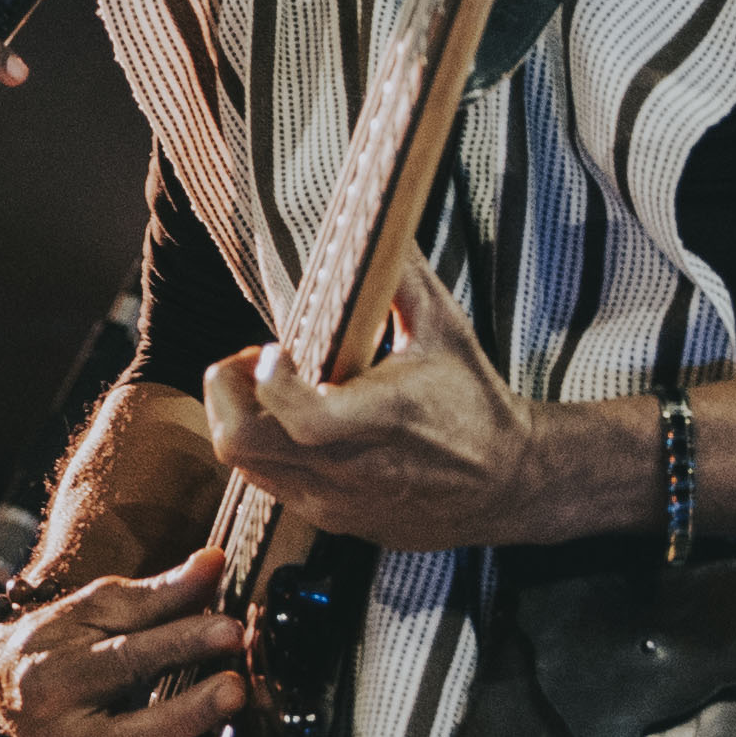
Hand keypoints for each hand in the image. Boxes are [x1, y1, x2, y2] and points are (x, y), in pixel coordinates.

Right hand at [0, 546, 256, 736]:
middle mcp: (66, 731)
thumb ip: (159, 592)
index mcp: (56, 673)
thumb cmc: (62, 639)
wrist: (11, 686)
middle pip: (132, 732)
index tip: (231, 630)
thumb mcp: (98, 606)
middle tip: (236, 691)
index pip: (127, 659)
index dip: (181, 643)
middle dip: (188, 714)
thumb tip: (214, 561)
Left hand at [201, 270, 609, 552]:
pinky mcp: (330, 518)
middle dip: (228, 393)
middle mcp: (353, 467)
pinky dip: (264, 447)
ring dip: (242, 417)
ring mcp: (336, 500)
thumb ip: (404, 276)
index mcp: (385, 418)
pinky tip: (293, 420)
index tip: (275, 346)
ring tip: (273, 388)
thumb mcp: (447, 329)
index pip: (302, 417)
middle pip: (241, 445)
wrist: (507, 485)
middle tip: (256, 362)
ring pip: (245, 465)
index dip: (270, 381)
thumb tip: (375, 217)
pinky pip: (267, 484)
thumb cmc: (474, 401)